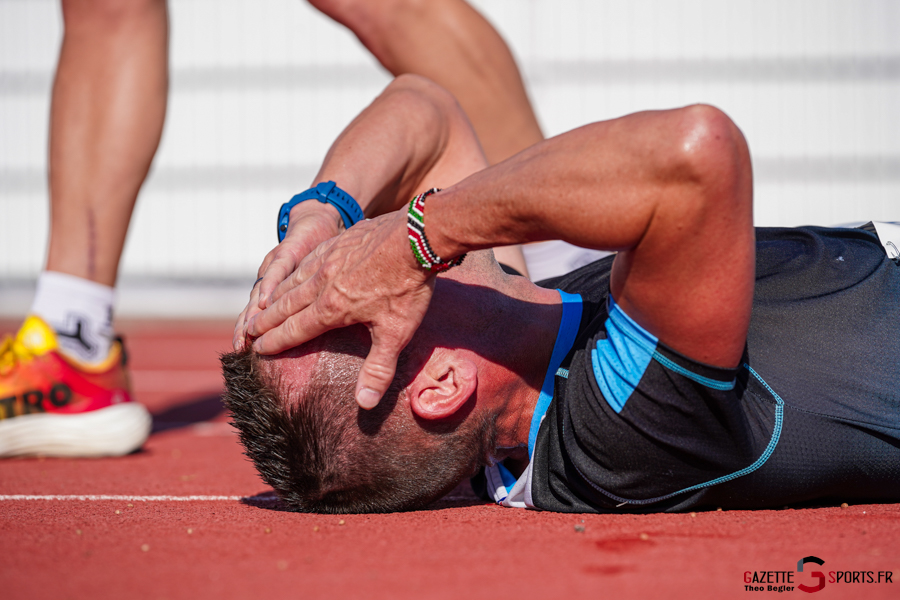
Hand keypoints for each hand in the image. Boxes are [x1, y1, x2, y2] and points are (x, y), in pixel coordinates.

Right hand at [246, 210, 435, 408]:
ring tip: (262, 307)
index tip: (257, 350)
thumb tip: (364, 404)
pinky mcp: (337, 244)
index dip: (275, 342)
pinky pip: (306, 261)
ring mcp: (327, 260)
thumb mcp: (396, 333)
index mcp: (332, 308)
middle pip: (286, 306)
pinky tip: (294, 275)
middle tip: (248, 331)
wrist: (415, 236)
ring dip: (275, 297)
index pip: (296, 330)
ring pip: (293, 282)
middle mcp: (322, 284)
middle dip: (266, 321)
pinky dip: (294, 272)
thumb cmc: (407, 287)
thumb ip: (378, 369)